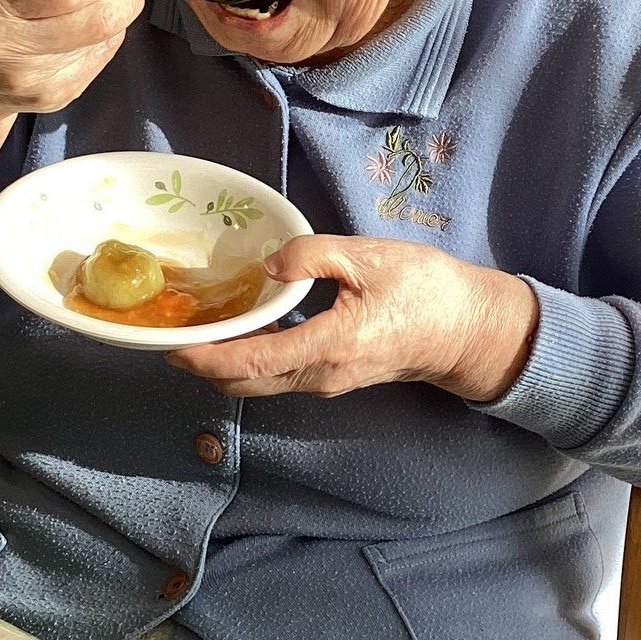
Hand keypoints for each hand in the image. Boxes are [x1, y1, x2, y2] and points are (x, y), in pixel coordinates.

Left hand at [167, 235, 540, 402]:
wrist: (469, 329)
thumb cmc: (426, 289)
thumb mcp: (370, 257)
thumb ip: (314, 255)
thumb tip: (269, 264)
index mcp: (329, 345)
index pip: (252, 363)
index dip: (206, 358)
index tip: (172, 346)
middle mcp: (322, 375)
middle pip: (247, 384)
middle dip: (204, 366)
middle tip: (173, 336)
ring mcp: (329, 382)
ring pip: (262, 384)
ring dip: (227, 365)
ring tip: (202, 330)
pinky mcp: (336, 378)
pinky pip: (282, 377)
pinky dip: (253, 361)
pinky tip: (244, 330)